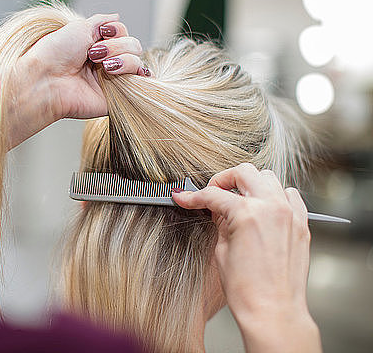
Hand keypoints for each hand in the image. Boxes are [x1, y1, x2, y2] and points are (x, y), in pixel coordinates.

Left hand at [9, 14, 146, 147]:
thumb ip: (102, 21)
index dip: (116, 31)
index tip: (101, 33)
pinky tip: (113, 71)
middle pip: (134, 46)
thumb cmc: (56, 53)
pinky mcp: (116, 97)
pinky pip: (138, 81)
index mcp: (96, 47)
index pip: (123, 34)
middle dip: (117, 45)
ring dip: (121, 58)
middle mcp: (106, 63)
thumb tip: (116, 17)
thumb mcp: (80, 27)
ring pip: (138, 61)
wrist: (46, 79)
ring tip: (101, 66)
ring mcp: (112, 81)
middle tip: (93, 54)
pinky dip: (132, 70)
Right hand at [172, 163, 321, 352]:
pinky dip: (275, 195)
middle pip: (243, 172)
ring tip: (239, 199)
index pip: (213, 195)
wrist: (273, 311)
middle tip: (212, 193)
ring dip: (250, 184)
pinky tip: (264, 207)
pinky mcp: (301, 224)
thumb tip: (217, 210)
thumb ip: (220, 222)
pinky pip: (290, 195)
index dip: (193, 196)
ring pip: (268, 177)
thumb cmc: (247, 290)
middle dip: (223, 180)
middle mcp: (271, 208)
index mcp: (247, 213)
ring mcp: (289, 214)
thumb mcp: (221, 251)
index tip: (184, 198)